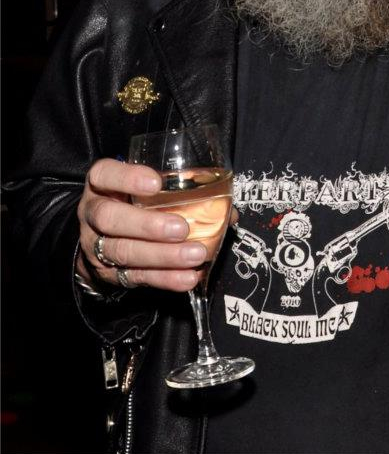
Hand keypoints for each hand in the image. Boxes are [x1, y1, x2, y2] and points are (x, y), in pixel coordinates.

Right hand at [76, 158, 206, 291]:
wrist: (102, 236)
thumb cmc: (135, 201)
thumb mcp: (147, 187)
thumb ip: (181, 191)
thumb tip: (228, 211)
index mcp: (102, 184)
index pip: (105, 175)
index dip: (127, 178)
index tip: (156, 183)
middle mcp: (94, 213)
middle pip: (110, 218)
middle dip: (147, 225)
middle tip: (181, 229)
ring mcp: (95, 245)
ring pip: (123, 252)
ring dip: (162, 256)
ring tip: (194, 255)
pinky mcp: (107, 273)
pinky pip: (135, 277)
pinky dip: (164, 278)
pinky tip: (187, 277)